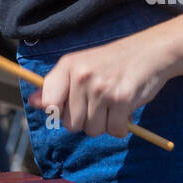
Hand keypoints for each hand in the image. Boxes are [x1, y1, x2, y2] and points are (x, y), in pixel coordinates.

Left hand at [28, 31, 174, 138]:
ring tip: (113, 104)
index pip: (49, 103)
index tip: (70, 108)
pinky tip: (125, 108)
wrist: (149, 51)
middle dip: (86, 121)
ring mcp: (102, 88)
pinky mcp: (122, 99)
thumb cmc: (112, 63)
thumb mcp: (81, 66)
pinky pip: (115, 131)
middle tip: (99, 104)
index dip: (59, 113)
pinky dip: (122, 126)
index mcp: (68, 65)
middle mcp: (82, 76)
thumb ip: (56, 86)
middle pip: (71, 124)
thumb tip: (32, 102)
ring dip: (105, 124)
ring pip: (93, 130)